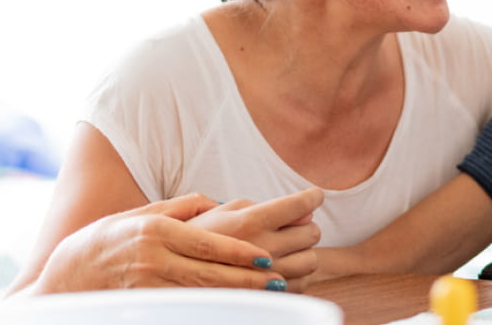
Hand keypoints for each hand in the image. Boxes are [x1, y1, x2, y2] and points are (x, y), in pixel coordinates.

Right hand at [31, 193, 284, 293]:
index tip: (266, 256)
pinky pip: (185, 310)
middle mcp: (153, 261)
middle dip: (248, 279)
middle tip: (280, 280)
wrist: (58, 284)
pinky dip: (212, 311)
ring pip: (203, 296)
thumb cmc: (99, 244)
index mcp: (156, 232)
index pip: (208, 243)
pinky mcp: (144, 308)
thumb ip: (177, 209)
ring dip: (238, 298)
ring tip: (267, 297)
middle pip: (211, 274)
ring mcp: (148, 289)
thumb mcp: (136, 216)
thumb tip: (214, 202)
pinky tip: (233, 311)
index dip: (239, 252)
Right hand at [189, 188, 323, 291]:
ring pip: (311, 261)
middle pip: (311, 233)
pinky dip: (296, 275)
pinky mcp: (267, 296)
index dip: (312, 197)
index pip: (297, 205)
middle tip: (293, 225)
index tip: (315, 195)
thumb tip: (305, 212)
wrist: (175, 270)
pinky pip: (302, 284)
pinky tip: (279, 268)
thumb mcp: (226, 211)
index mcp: (250, 222)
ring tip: (286, 248)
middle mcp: (261, 249)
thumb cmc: (201, 235)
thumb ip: (264, 206)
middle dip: (306, 226)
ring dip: (304, 252)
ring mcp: (265, 276)